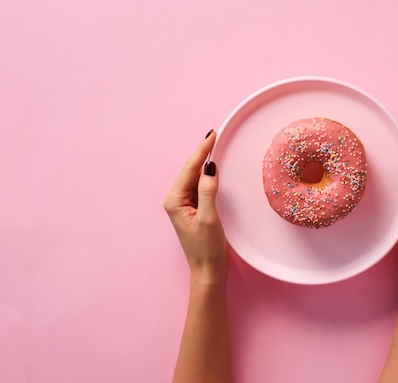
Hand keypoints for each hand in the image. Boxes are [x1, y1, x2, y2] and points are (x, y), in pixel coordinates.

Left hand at [163, 131, 228, 283]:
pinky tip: (213, 169)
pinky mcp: (194, 210)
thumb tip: (209, 167)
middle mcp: (176, 200)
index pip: (189, 169)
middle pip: (190, 170)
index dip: (201, 151)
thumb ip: (208, 190)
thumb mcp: (209, 217)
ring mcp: (184, 205)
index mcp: (175, 200)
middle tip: (214, 135)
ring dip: (204, 163)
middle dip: (201, 153)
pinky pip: (199, 187)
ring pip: (194, 177)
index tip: (212, 135)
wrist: (208, 271)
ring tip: (214, 146)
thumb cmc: (207, 248)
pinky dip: (207, 176)